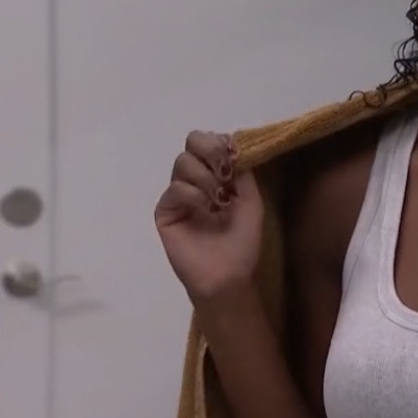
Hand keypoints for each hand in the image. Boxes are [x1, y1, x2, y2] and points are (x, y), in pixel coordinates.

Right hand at [154, 131, 263, 304]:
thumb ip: (243, 173)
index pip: (212, 142)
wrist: (228, 275)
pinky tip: (205, 209)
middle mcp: (197, 180)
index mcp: (218, 176)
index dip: (221, 143)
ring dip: (205, 176)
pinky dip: (193, 194)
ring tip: (218, 200)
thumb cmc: (243, 242)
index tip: (234, 158)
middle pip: (192, 142)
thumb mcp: (252, 202)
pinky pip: (175, 188)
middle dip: (210, 150)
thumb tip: (232, 144)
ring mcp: (179, 194)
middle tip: (223, 170)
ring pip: (183, 162)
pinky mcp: (165, 210)